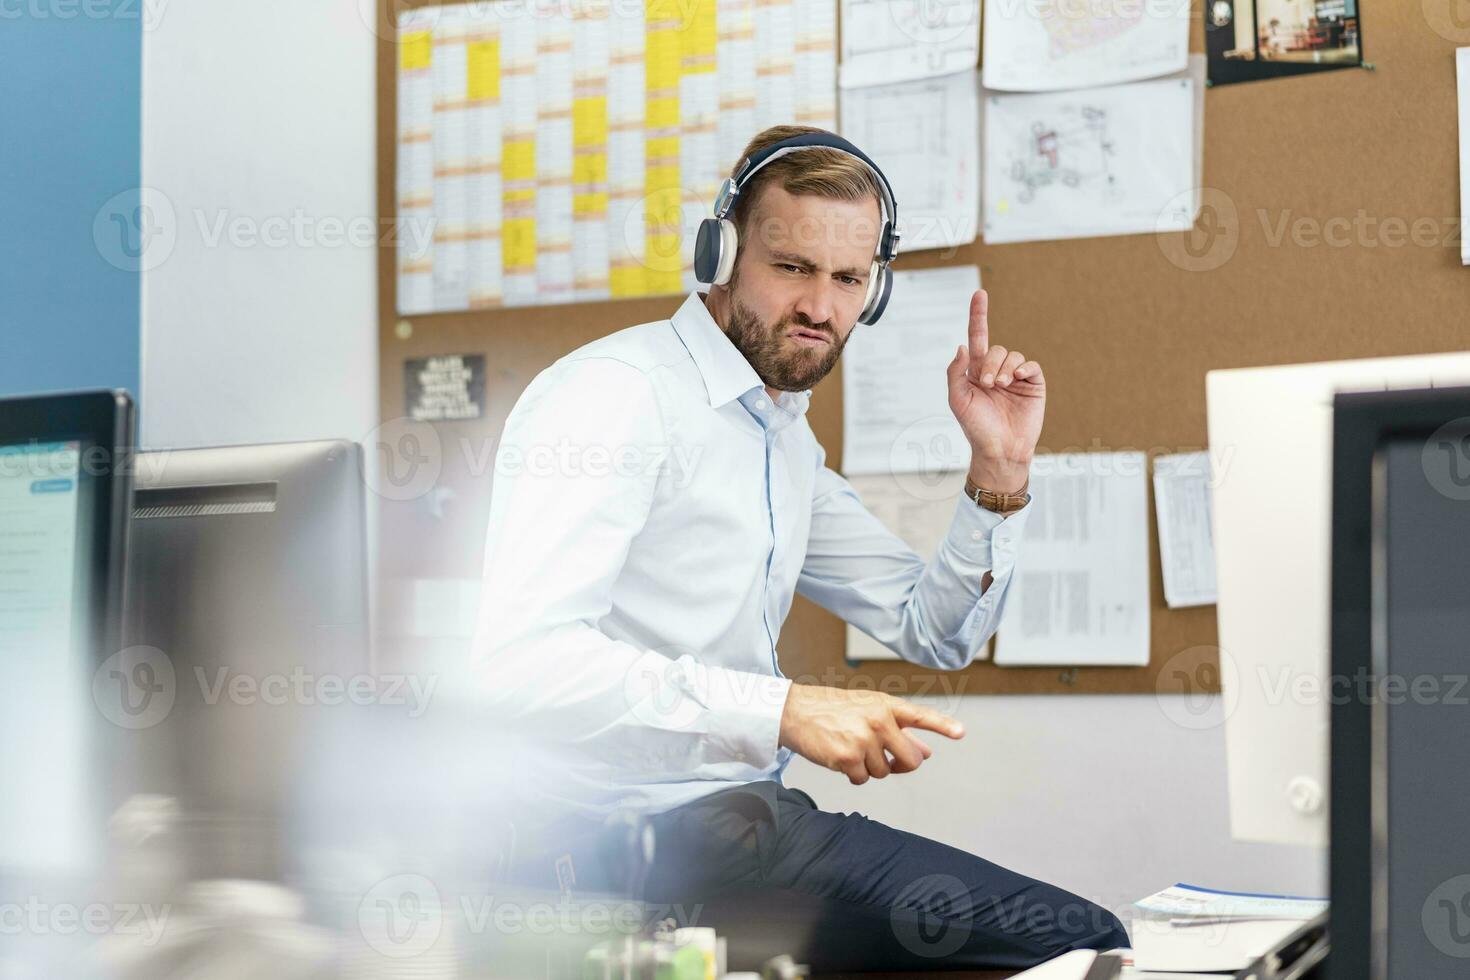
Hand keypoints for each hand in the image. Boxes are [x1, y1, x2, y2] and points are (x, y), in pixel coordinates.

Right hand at [778, 684, 964, 784]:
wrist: (793, 711)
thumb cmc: (831, 709)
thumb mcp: (867, 710)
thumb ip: (899, 730)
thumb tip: (927, 751)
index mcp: (885, 705)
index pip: (920, 716)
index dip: (942, 726)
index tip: (961, 733)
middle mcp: (878, 720)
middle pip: (909, 759)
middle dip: (900, 764)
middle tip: (885, 759)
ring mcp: (863, 739)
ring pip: (884, 772)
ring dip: (870, 768)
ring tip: (850, 748)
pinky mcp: (847, 757)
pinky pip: (862, 780)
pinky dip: (852, 775)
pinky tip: (839, 757)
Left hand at [946, 289, 1044, 492]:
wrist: (1000, 449)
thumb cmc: (976, 428)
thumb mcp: (957, 400)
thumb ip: (955, 372)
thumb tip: (962, 346)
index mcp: (976, 371)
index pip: (977, 338)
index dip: (978, 316)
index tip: (980, 294)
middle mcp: (996, 371)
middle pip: (996, 349)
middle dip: (991, 363)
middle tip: (988, 384)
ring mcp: (1015, 378)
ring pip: (1013, 355)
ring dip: (1005, 368)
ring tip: (1001, 386)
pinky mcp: (1033, 385)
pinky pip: (1031, 366)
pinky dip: (1024, 369)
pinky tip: (1017, 380)